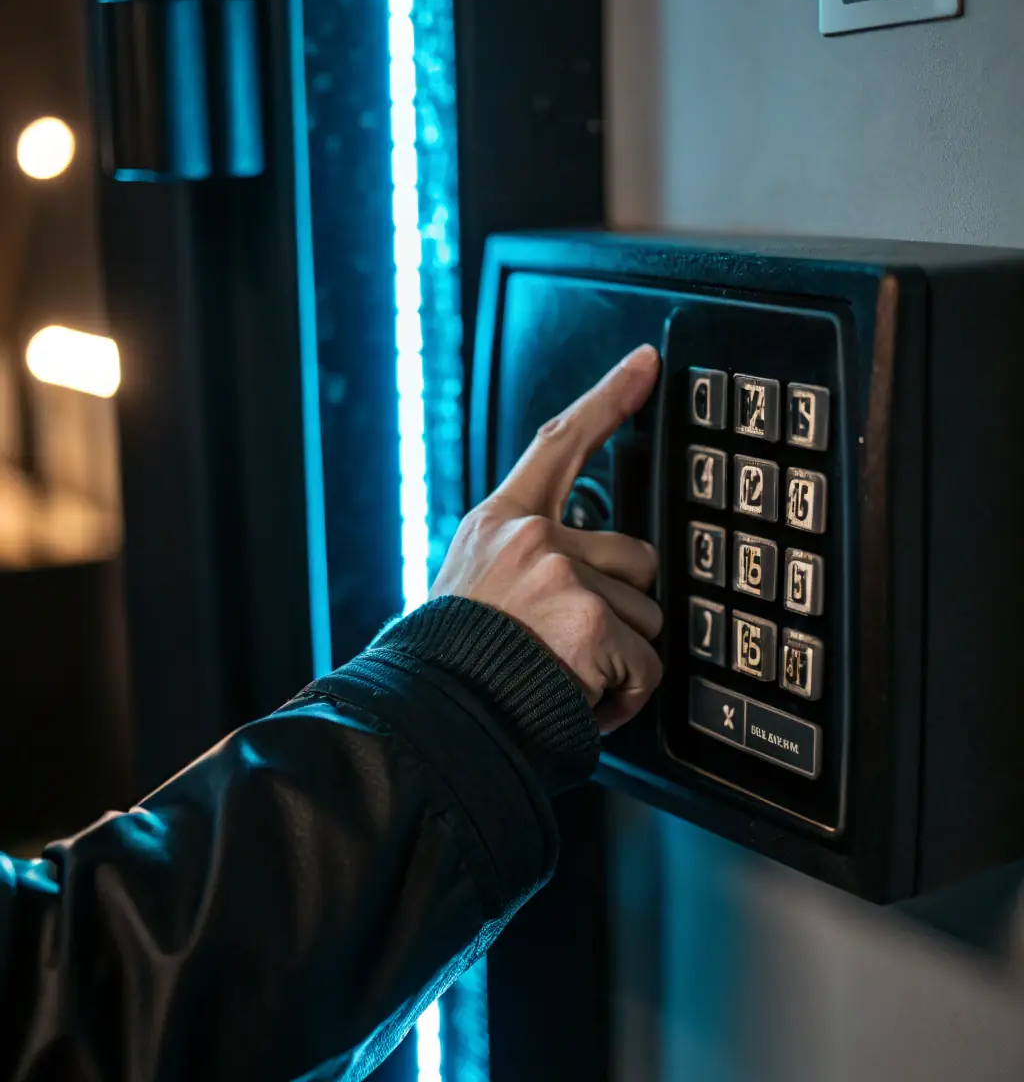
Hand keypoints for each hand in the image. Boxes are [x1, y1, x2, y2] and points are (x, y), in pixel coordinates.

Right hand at [430, 346, 662, 732]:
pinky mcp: (590, 623)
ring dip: (619, 659)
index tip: (644, 363)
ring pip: (645, 617)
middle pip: (636, 557)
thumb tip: (582, 574)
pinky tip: (580, 701)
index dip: (608, 398)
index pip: (559, 443)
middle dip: (622, 608)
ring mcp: (563, 579)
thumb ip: (524, 563)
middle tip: (571, 646)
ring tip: (564, 679)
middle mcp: (533, 538)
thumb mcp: (471, 588)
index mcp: (500, 523)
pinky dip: (623, 697)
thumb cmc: (451, 665)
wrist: (431, 718)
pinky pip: (645, 664)